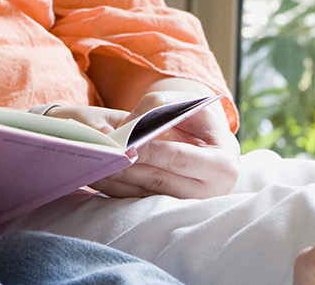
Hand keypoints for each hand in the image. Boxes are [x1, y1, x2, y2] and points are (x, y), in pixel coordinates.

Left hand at [87, 88, 238, 199]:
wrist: (214, 147)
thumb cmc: (200, 121)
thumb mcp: (188, 103)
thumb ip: (157, 106)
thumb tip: (127, 126)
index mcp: (221, 164)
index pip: (178, 158)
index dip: (149, 151)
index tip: (123, 144)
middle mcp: (209, 191)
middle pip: (158, 181)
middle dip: (127, 167)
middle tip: (100, 155)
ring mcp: (189, 205)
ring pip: (145, 195)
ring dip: (116, 182)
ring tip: (93, 165)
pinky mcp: (171, 211)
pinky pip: (139, 202)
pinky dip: (117, 189)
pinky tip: (98, 177)